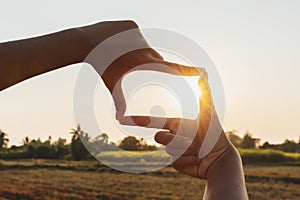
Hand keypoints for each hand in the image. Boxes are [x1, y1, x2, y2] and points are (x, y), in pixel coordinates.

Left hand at [80, 21, 201, 119]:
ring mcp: (138, 34)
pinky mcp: (132, 25)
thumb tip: (120, 119)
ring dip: (133, 52)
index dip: (188, 71)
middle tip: (126, 62)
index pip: (171, 68)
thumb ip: (119, 101)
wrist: (87, 41)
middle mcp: (144, 47)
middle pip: (153, 59)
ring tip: (117, 53)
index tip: (202, 72)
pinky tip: (116, 42)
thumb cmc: (101, 65)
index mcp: (143, 62)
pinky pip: (135, 37)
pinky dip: (128, 41)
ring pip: (143, 47)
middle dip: (144, 63)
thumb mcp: (112, 83)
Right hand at [119, 71, 233, 178]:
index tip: (122, 119)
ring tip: (197, 149)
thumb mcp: (208, 111)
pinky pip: (173, 161)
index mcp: (176, 124)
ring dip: (182, 148)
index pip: (153, 121)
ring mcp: (173, 150)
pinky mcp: (176, 163)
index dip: (137, 120)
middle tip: (191, 140)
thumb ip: (204, 92)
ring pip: (166, 149)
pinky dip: (185, 159)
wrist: (219, 158)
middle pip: (159, 137)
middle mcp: (173, 136)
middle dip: (172, 138)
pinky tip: (196, 159)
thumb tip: (204, 72)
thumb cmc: (215, 134)